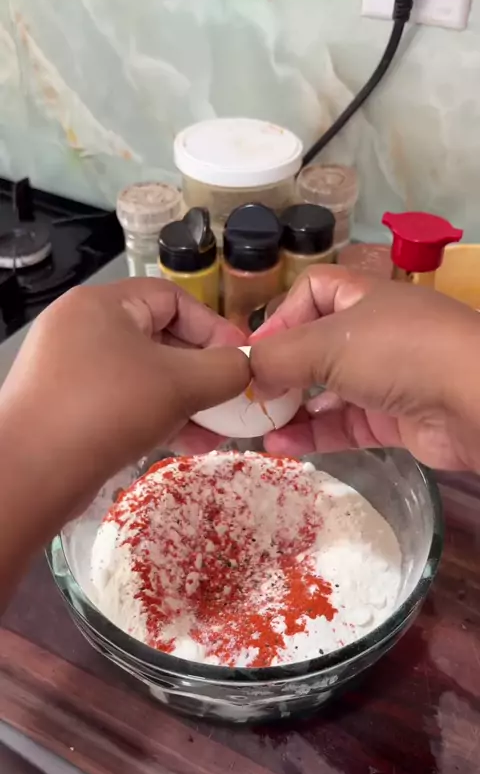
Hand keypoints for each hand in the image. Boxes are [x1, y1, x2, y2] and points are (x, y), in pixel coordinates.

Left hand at [0, 278, 248, 511]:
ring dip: (185, 403)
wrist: (30, 474)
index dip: (214, 328)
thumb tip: (247, 367)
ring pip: (143, 377)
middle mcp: (81, 328)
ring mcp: (69, 370)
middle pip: (160, 339)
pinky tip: (186, 444)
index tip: (241, 363)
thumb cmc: (108, 410)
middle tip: (232, 401)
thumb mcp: (180, 384)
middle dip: (203, 374)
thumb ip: (226, 369)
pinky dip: (156, 418)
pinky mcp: (65, 407)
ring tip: (216, 433)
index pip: (174, 299)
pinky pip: (122, 402)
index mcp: (103, 304)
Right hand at [250, 266, 479, 470]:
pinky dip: (314, 435)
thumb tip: (249, 375)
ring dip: (293, 409)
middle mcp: (375, 334)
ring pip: (328, 391)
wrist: (475, 401)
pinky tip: (282, 449)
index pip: (313, 291)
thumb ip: (279, 357)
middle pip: (317, 346)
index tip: (256, 352)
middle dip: (281, 371)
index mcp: (363, 297)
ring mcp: (387, 378)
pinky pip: (344, 424)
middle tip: (250, 397)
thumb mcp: (328, 343)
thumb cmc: (397, 353)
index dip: (282, 317)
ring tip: (258, 429)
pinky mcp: (394, 420)